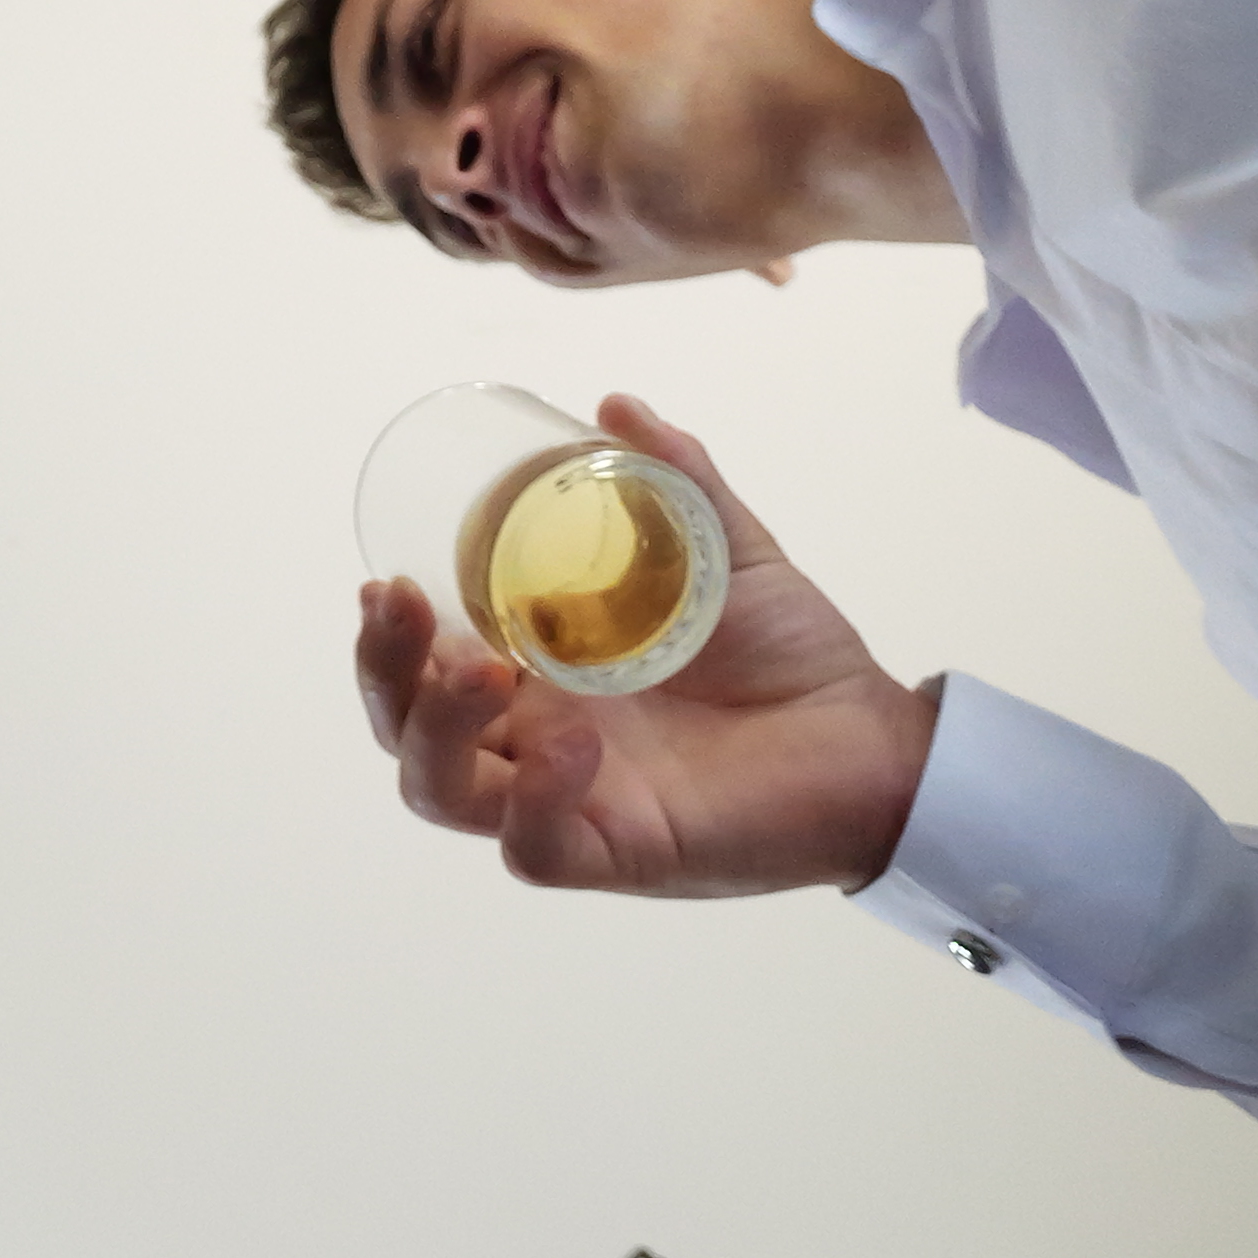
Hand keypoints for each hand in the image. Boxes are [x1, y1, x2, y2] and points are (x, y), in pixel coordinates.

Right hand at [350, 397, 937, 897]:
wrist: (875, 739)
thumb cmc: (793, 654)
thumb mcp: (728, 551)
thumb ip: (678, 481)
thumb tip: (618, 404)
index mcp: (536, 677)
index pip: (420, 668)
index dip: (388, 636)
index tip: (390, 580)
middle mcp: (531, 741)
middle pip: (405, 729)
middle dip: (382, 671)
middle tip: (401, 606)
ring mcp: (565, 801)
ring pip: (442, 792)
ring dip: (435, 731)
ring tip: (479, 672)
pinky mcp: (615, 853)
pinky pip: (534, 849)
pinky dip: (533, 802)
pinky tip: (573, 748)